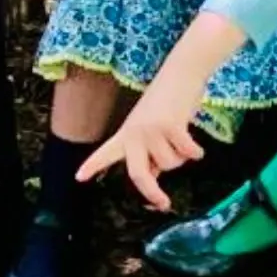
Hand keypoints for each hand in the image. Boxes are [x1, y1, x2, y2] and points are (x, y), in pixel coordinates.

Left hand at [81, 71, 207, 210]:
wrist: (181, 72)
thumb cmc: (169, 102)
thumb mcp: (152, 128)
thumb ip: (150, 152)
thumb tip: (155, 176)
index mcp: (126, 133)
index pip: (106, 153)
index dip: (93, 166)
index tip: (79, 178)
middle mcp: (135, 133)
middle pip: (138, 174)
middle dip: (152, 193)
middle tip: (163, 204)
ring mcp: (151, 130)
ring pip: (170, 164)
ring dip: (182, 157)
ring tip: (182, 139)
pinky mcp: (169, 126)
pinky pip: (187, 153)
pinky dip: (196, 152)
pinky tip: (197, 146)